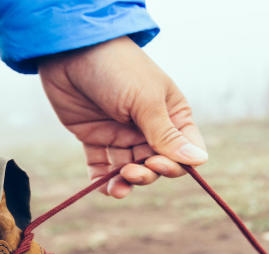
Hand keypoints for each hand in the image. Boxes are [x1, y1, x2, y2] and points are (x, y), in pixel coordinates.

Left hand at [39, 36, 207, 197]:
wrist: (69, 50)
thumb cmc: (116, 68)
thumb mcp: (145, 101)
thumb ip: (166, 135)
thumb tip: (199, 161)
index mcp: (171, 114)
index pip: (185, 151)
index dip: (176, 164)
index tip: (156, 162)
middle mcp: (149, 127)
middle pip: (158, 165)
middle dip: (148, 174)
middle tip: (132, 171)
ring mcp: (122, 133)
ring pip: (132, 170)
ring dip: (127, 182)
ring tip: (118, 186)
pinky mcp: (96, 138)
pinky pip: (104, 167)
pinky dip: (105, 181)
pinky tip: (106, 188)